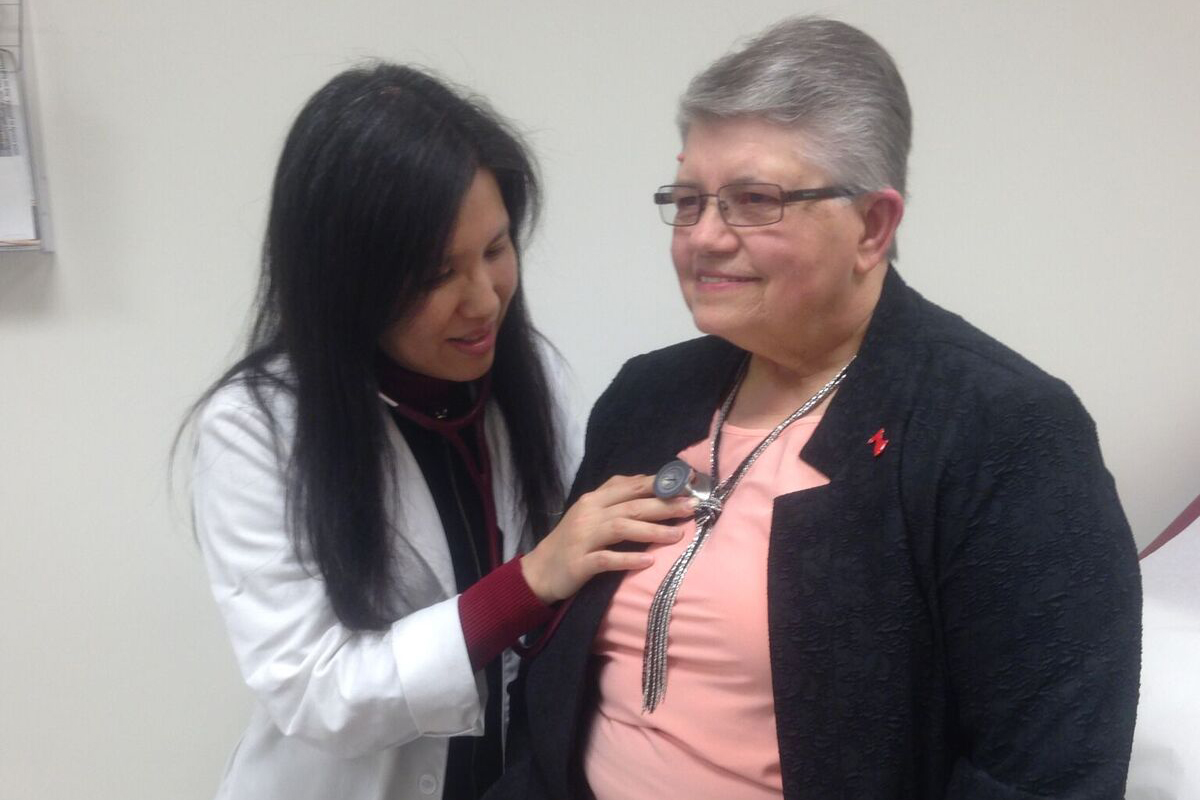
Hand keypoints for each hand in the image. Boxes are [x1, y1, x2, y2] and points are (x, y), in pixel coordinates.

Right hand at [520, 474, 691, 603]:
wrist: (539, 571)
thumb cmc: (571, 541)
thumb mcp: (589, 513)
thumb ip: (614, 496)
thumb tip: (646, 481)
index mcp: (593, 500)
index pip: (630, 486)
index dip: (659, 484)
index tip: (687, 484)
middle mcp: (589, 514)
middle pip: (631, 506)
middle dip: (664, 505)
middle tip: (691, 508)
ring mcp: (583, 538)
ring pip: (621, 528)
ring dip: (652, 531)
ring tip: (677, 535)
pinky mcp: (580, 563)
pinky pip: (606, 559)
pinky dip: (628, 559)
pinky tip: (648, 561)